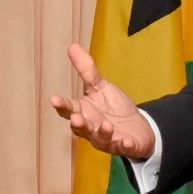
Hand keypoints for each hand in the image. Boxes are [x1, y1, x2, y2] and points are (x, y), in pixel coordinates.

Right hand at [49, 44, 155, 158]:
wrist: (138, 127)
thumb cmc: (114, 108)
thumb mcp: (100, 86)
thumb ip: (87, 70)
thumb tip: (72, 46)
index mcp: (84, 112)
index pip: (69, 109)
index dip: (62, 105)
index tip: (54, 99)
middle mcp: (91, 128)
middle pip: (81, 128)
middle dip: (79, 124)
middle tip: (77, 118)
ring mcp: (107, 139)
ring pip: (100, 139)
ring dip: (102, 133)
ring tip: (107, 125)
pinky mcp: (124, 146)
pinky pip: (123, 147)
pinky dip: (124, 145)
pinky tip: (126, 141)